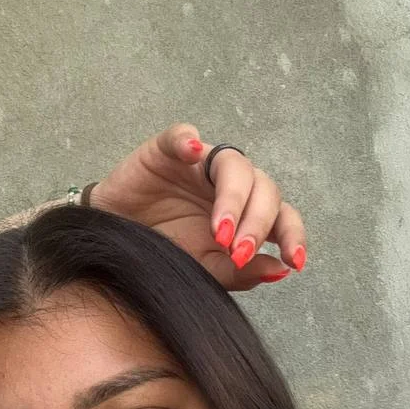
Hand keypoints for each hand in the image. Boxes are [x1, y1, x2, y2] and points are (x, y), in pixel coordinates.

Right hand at [88, 122, 306, 290]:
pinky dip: (187, 141)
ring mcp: (202, 164)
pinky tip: (189, 154)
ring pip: (235, 165)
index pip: (282, 216)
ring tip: (220, 231)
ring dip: (233, 198)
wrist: (115, 238)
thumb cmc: (164, 248)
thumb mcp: (203, 269)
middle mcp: (232, 185)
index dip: (292, 235)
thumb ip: (241, 273)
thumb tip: (280, 271)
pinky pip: (182, 136)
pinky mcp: (168, 149)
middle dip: (256, 224)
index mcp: (247, 213)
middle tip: (238, 253)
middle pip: (264, 189)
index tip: (294, 262)